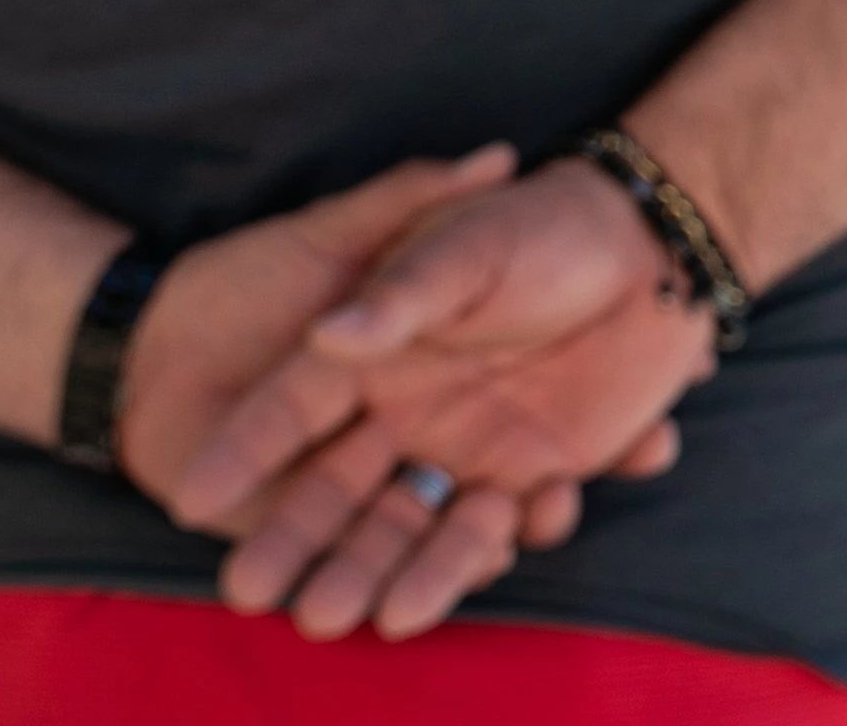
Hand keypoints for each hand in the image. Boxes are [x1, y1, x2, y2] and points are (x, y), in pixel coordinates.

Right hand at [177, 157, 712, 640]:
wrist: (655, 245)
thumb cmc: (547, 227)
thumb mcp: (471, 243)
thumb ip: (402, 293)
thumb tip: (328, 333)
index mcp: (375, 355)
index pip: (291, 410)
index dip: (243, 452)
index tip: (191, 498)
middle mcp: (408, 413)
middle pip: (336, 491)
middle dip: (299, 542)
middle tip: (253, 594)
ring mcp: (468, 449)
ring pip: (414, 526)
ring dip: (395, 571)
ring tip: (369, 619)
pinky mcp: (534, 471)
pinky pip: (507, 526)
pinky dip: (499, 545)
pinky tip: (513, 541)